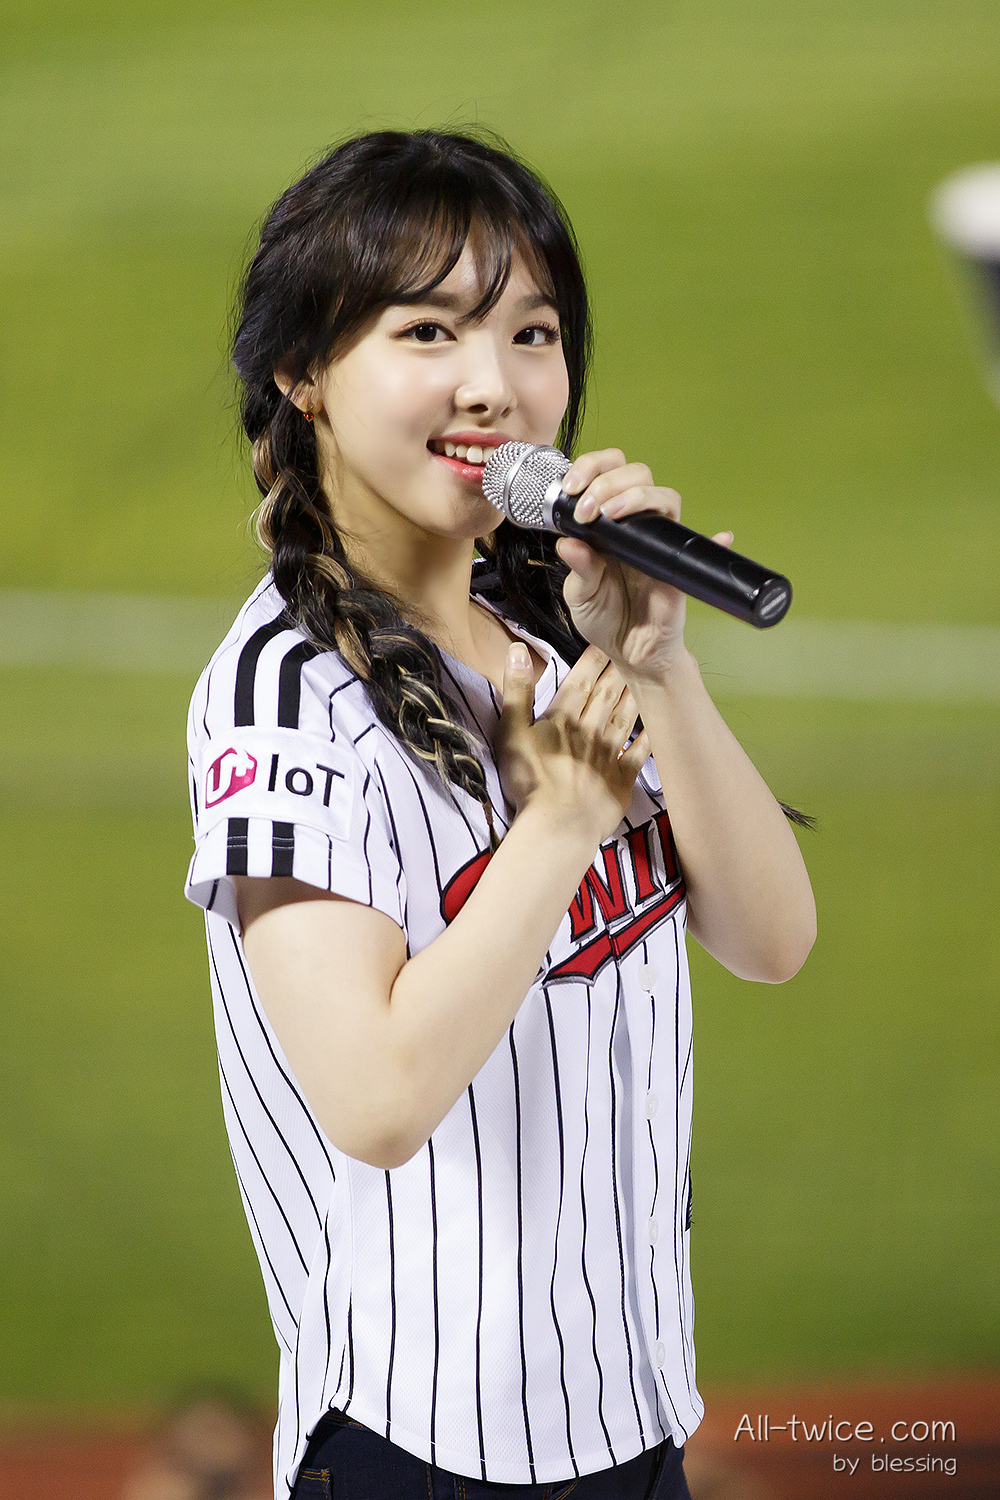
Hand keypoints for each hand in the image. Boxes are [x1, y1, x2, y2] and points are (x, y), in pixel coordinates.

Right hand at [495, 640, 650, 845]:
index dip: (593, 660)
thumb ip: (517, 690)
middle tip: (634, 650)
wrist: (558, 824)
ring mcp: (609, 756)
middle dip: (619, 671)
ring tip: (647, 676)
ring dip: (635, 695)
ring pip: (625, 718)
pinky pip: (639, 754)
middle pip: (607, 695)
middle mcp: (590, 731)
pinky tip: (657, 725)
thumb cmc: (529, 780)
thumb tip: (518, 649)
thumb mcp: (510, 732)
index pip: (580, 682)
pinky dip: (648, 738)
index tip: (606, 641)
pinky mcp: (622, 780)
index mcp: (562, 719)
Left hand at [554, 449, 733, 684]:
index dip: (592, 468)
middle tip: (587, 507)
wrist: (629, 653)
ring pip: (666, 499)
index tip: (571, 487)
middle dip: (608, 480)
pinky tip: (721, 535)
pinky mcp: (677, 568)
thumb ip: (578, 568)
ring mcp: (660, 545)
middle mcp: (636, 528)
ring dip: (637, 496)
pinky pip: (700, 549)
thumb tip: (567, 542)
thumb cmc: (605, 619)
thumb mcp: (580, 595)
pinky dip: (714, 540)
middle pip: (638, 476)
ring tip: (610, 512)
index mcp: (608, 526)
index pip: (608, 476)